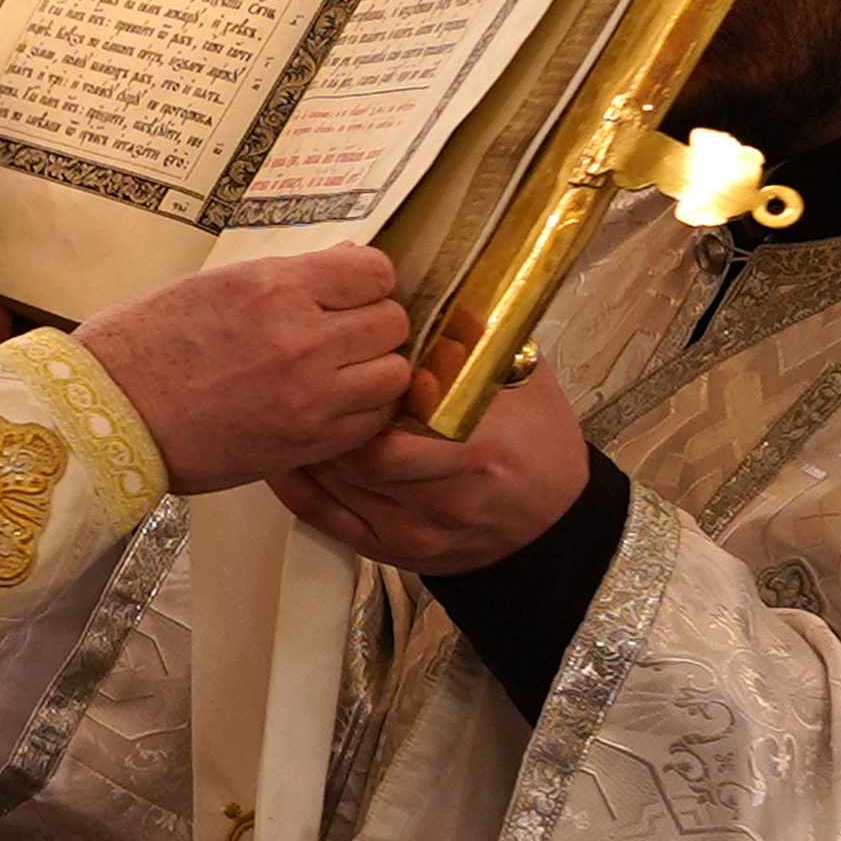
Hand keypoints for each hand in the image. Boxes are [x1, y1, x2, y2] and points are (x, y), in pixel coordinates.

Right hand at [69, 248, 414, 494]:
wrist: (109, 414)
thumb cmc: (147, 343)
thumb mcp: (214, 286)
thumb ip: (285, 279)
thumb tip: (343, 267)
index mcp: (274, 288)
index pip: (374, 272)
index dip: (365, 281)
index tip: (348, 292)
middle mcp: (301, 338)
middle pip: (392, 322)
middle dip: (373, 324)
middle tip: (344, 334)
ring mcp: (308, 396)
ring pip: (393, 375)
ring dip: (373, 371)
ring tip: (341, 373)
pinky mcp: (305, 443)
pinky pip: (370, 423)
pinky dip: (360, 413)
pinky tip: (329, 406)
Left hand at [271, 362, 591, 572]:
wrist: (556, 522)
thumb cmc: (539, 443)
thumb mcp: (523, 380)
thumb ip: (478, 340)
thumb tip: (428, 288)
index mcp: (476, 446)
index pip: (394, 417)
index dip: (357, 387)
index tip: (335, 353)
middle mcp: (444, 494)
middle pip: (356, 455)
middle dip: (324, 416)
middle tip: (298, 380)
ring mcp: (417, 530)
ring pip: (335, 486)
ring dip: (307, 447)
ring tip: (284, 408)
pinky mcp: (395, 552)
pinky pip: (328, 521)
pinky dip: (298, 487)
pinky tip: (286, 458)